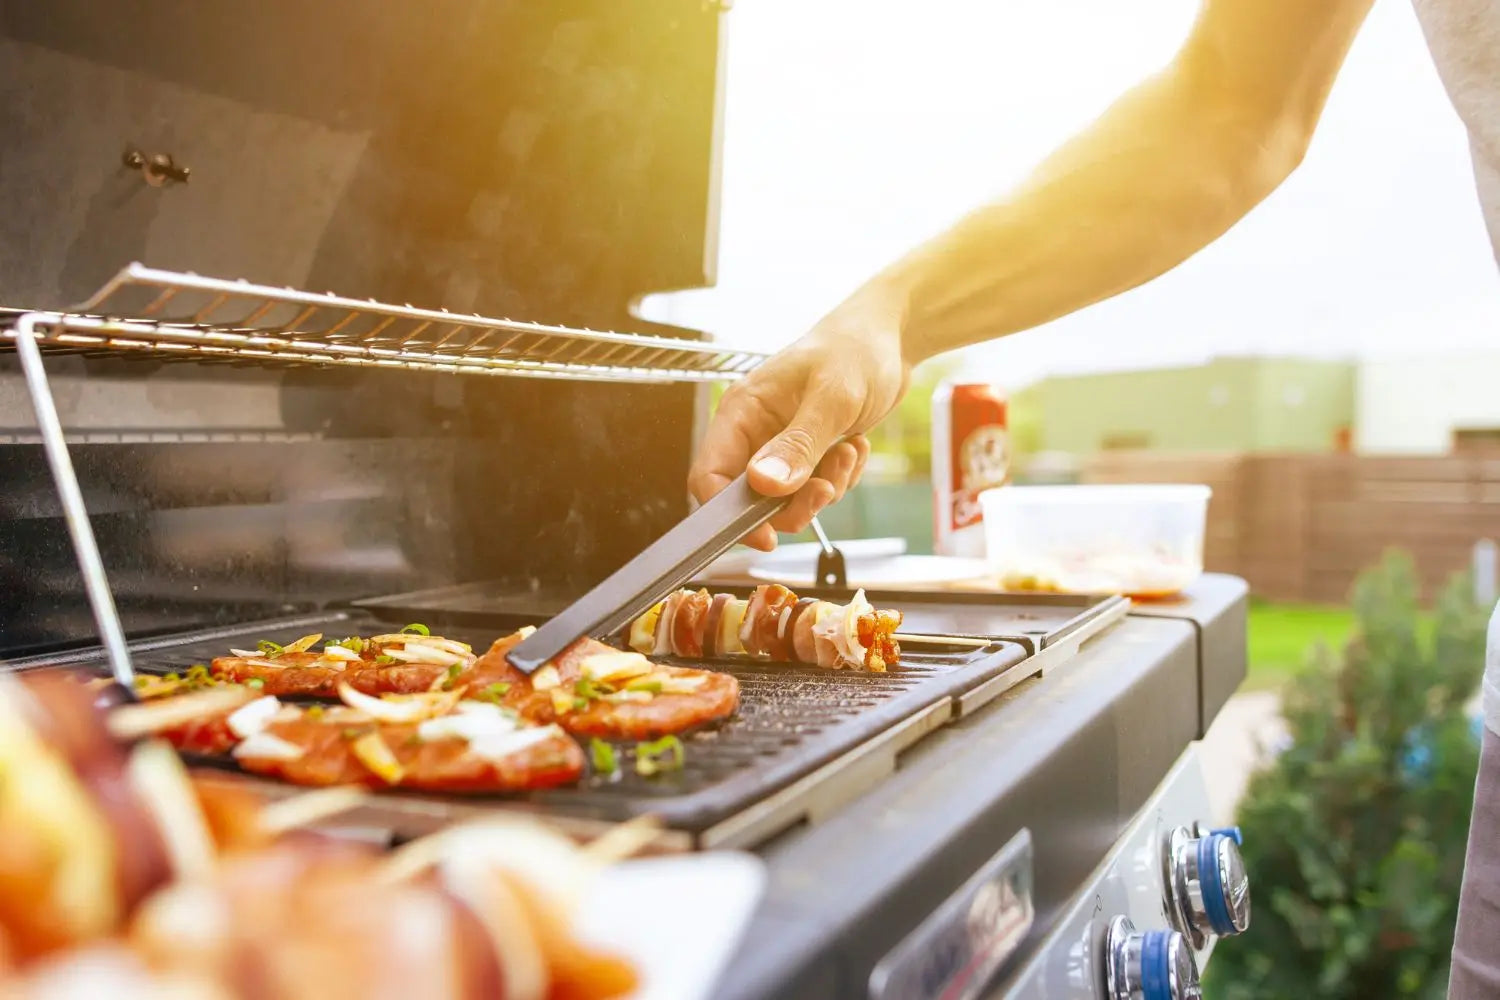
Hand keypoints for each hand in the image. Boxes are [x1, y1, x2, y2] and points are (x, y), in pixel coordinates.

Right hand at [688, 285, 911, 550]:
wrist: (893, 336)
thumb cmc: (857, 348)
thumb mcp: (832, 398)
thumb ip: (798, 444)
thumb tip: (764, 485)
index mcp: (742, 411)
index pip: (710, 476)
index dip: (729, 514)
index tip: (765, 535)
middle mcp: (755, 430)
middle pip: (752, 498)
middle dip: (793, 503)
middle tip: (827, 488)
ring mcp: (781, 442)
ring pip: (787, 498)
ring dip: (824, 487)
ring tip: (847, 452)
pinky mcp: (808, 451)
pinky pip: (815, 488)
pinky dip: (839, 478)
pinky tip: (854, 446)